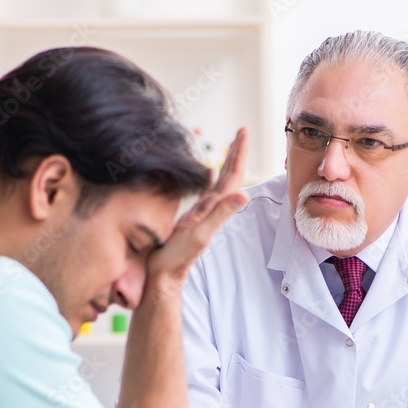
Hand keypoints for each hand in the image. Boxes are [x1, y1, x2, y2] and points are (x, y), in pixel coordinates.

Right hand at [146, 128, 248, 289]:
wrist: (162, 275)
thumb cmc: (178, 258)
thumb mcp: (200, 234)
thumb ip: (221, 215)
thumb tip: (245, 195)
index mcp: (215, 208)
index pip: (232, 176)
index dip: (239, 154)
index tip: (243, 132)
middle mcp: (211, 208)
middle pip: (229, 175)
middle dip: (236, 153)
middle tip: (242, 132)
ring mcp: (202, 212)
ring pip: (219, 182)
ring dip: (226, 163)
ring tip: (231, 147)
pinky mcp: (191, 217)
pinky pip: (205, 192)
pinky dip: (209, 178)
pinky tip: (209, 171)